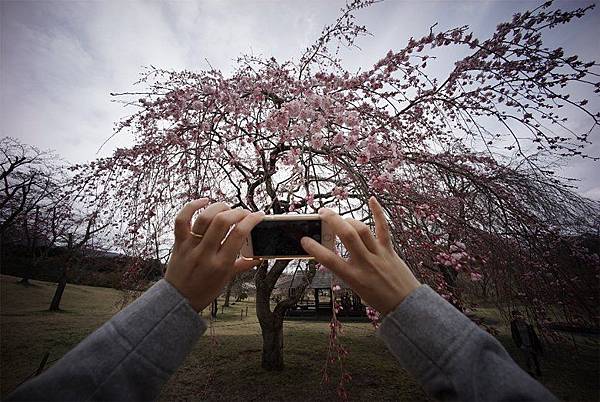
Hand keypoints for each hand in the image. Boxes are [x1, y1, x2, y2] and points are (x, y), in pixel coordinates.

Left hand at [165, 199, 264, 311]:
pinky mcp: (179, 242)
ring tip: (227, 207)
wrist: (178, 300)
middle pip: (223, 221)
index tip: (258, 215)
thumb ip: (243, 265)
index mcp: (221, 264)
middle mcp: (205, 253)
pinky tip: (204, 201)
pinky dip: (192, 206)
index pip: (239, 234)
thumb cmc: (204, 291)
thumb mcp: (227, 279)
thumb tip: (259, 257)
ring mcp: (191, 246)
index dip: (252, 220)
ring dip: (219, 207)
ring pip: (205, 217)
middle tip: (244, 212)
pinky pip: (182, 219)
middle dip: (238, 211)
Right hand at [301, 196, 419, 314]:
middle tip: (322, 213)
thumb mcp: (355, 287)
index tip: (304, 239)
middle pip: (347, 236)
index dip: (314, 248)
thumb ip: (344, 270)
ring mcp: (379, 254)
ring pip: (362, 229)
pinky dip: (377, 212)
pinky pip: (383, 228)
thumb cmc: (379, 299)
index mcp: (354, 278)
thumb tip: (332, 253)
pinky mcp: (389, 250)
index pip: (329, 260)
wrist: (405, 305)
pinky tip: (372, 199)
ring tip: (340, 218)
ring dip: (348, 220)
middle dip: (333, 220)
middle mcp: (366, 263)